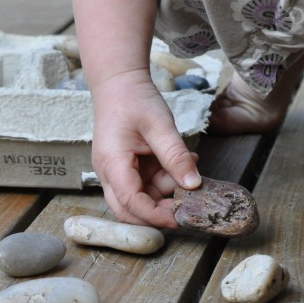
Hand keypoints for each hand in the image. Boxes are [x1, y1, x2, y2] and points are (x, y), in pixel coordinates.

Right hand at [90, 69, 201, 227]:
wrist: (119, 84)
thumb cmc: (134, 100)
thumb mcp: (161, 126)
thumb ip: (176, 156)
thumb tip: (194, 185)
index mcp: (112, 163)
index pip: (130, 201)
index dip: (154, 215)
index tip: (180, 219)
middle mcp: (109, 173)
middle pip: (127, 211)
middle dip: (155, 215)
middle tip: (185, 211)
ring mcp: (116, 173)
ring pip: (139, 199)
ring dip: (165, 193)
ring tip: (188, 170)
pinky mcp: (126, 170)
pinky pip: (145, 186)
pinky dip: (165, 181)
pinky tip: (181, 166)